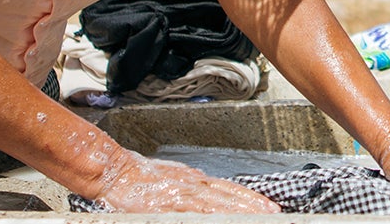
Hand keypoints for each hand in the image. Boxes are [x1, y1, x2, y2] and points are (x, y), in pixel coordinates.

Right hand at [89, 148, 280, 212]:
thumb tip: (209, 193)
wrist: (115, 171)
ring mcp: (182, 193)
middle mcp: (193, 184)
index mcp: (194, 179)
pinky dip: (213, 214)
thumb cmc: (139, 176)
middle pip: (230, 195)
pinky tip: (226, 217)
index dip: (250, 198)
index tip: (268, 205)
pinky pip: (196, 210)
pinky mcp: (169, 203)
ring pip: (219, 202)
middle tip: (275, 212)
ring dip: (241, 209)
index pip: (229, 189)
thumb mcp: (172, 178)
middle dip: (254, 205)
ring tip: (260, 216)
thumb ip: (191, 186)